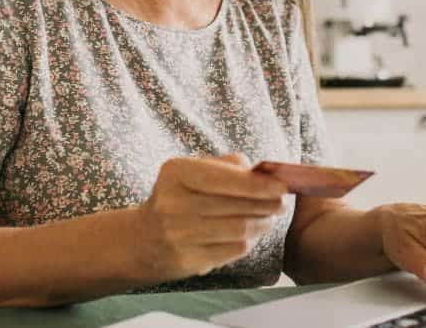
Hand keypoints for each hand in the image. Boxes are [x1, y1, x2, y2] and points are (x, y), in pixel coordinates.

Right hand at [137, 153, 288, 279]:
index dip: (258, 184)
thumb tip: (263, 173)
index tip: (283, 186)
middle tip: (282, 203)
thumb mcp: (193, 171)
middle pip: (236, 206)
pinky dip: (249, 241)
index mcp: (176, 172)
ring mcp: (178, 234)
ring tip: (269, 218)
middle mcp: (173, 203)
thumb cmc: (179, 198)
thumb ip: (227, 165)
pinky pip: (233, 250)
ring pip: (239, 230)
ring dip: (262, 224)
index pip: (225, 178)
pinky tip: (251, 234)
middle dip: (267, 204)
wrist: (143, 240)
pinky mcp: (186, 260)